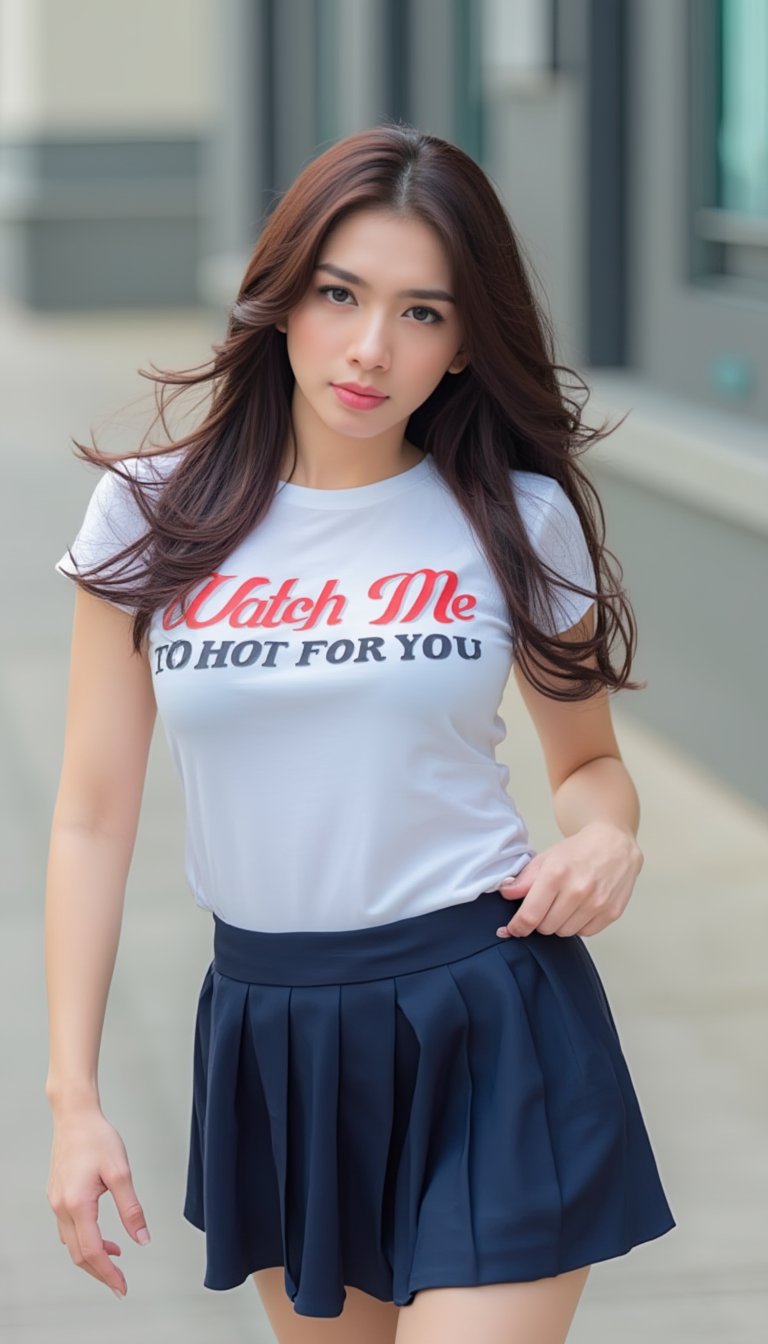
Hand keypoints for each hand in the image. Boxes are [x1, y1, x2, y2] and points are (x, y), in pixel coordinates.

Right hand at [46, 1105, 150, 1298]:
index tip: (122, 1287)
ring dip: (92, 1256)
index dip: (108, 1274)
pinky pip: (68, 1230)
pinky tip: (101, 1235)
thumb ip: (131, 1209)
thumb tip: (142, 1239)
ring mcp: (57, 1202)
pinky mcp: (57, 1196)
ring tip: (116, 1257)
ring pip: (72, 1244)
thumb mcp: (121, 1172)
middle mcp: (62, 1208)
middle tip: (119, 1283)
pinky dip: (84, 1240)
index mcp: (77, 1205)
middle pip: (79, 1255)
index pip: (92, 1252)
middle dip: (99, 1272)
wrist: (74, 1116)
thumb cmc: (97, 1138)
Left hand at [496, 821, 643, 937]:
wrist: (614, 845)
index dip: (517, 927)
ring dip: (559, 923)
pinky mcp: (611, 912)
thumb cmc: (579, 851)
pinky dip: (578, 925)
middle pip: (545, 928)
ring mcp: (596, 903)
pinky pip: (585, 933)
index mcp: (556, 874)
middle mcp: (577, 890)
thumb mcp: (546, 858)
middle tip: (544, 906)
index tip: (513, 929)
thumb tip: (506, 893)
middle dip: (539, 920)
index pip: (530, 916)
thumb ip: (524, 879)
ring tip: (564, 905)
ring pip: (564, 932)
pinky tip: (579, 908)